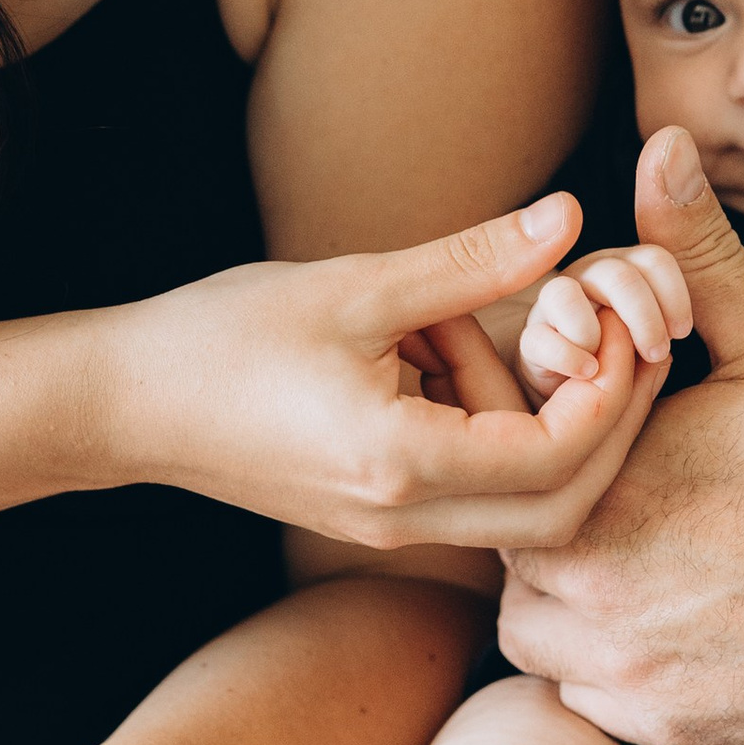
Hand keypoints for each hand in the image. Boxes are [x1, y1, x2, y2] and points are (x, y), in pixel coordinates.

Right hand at [101, 197, 667, 551]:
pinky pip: (474, 495)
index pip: (558, 456)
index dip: (609, 392)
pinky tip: (447, 354)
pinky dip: (495, 434)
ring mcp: (390, 527)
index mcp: (403, 464)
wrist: (124, 403)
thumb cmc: (224, 338)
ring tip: (481, 328)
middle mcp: (406, 518)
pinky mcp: (376, 515)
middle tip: (618, 345)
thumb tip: (569, 217)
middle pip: (563, 511)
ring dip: (543, 426)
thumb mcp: (356, 285)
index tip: (619, 321)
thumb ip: (471, 261)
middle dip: (608, 430)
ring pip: (523, 510)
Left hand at [496, 131, 743, 744]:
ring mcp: (626, 674)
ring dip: (565, 604)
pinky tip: (670, 618)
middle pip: (512, 556)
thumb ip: (695, 255)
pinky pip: (591, 701)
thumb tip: (657, 146)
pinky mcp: (665, 733)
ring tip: (627, 561)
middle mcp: (593, 591)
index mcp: (601, 489)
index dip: (528, 447)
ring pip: (537, 639)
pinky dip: (611, 666)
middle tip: (604, 501)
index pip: (506, 467)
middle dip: (543, 526)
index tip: (563, 440)